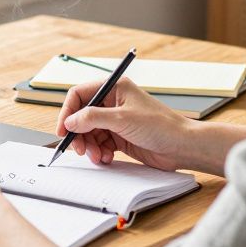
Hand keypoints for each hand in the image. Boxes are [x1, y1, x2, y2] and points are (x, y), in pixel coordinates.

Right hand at [55, 77, 190, 170]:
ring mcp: (116, 120)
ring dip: (90, 146)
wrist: (182, 147)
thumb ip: (92, 118)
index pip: (80, 95)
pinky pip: (100, 144)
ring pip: (90, 132)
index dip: (68, 112)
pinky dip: (99, 152)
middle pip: (82, 116)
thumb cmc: (161, 126)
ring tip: (97, 156)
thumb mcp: (122, 119)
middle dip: (79, 134)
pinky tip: (106, 158)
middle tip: (79, 149)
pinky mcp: (120, 136)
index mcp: (114, 88)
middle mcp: (113, 102)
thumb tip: (70, 121)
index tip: (63, 129)